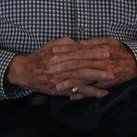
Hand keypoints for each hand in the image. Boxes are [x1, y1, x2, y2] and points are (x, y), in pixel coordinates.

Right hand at [6, 36, 136, 98]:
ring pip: (80, 79)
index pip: (78, 53)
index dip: (92, 52)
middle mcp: (59, 67)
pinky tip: (102, 93)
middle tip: (112, 63)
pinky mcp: (61, 90)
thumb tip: (81, 43)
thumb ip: (67, 43)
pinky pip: (77, 91)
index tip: (105, 51)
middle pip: (81, 65)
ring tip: (110, 77)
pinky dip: (90, 92)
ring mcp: (60, 80)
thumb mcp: (52, 45)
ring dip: (96, 78)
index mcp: (58, 54)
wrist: (25, 71)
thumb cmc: (40, 56)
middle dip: (97, 64)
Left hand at [57, 37, 136, 98]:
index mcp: (98, 50)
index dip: (64, 50)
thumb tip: (78, 43)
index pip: (78, 49)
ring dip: (69, 83)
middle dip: (62, 68)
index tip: (53, 51)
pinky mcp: (107, 84)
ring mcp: (103, 73)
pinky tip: (72, 96)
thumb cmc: (122, 50)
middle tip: (49, 70)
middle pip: (77, 64)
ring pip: (83, 79)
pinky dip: (82, 93)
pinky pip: (93, 90)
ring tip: (57, 86)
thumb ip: (92, 43)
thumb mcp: (108, 41)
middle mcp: (99, 61)